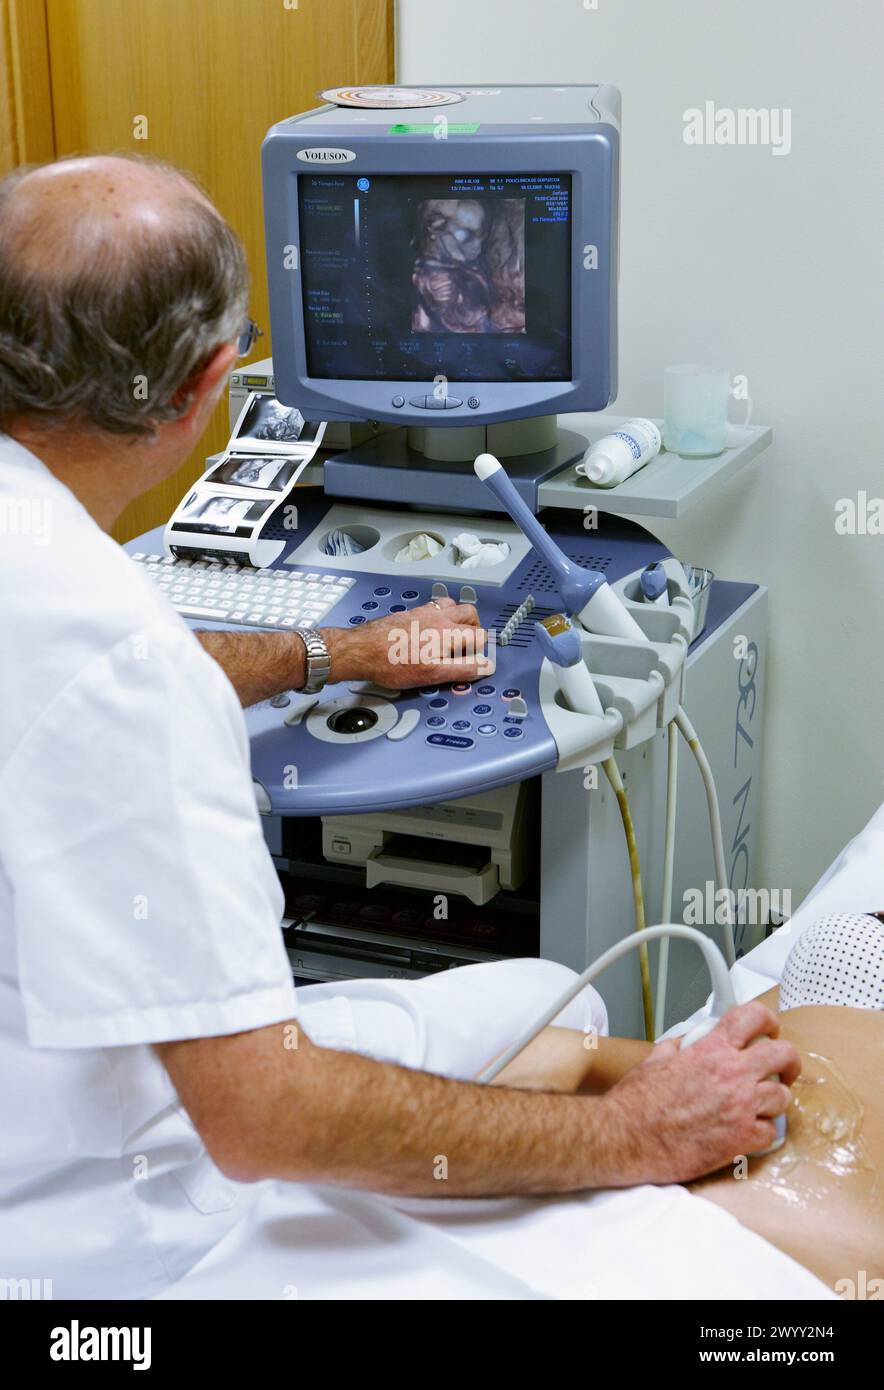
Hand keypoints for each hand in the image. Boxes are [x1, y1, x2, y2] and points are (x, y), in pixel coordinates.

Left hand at [324, 598, 492, 689]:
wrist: (361, 650)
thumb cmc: (391, 662)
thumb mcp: (432, 673)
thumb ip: (462, 669)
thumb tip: (486, 667)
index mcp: (447, 632)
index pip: (479, 634)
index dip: (482, 649)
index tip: (475, 659)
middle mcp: (437, 617)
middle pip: (469, 612)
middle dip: (474, 627)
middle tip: (469, 643)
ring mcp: (422, 612)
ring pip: (450, 604)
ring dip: (457, 616)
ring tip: (452, 633)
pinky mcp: (408, 613)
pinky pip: (431, 606)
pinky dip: (438, 614)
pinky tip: (429, 629)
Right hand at [597, 1002, 799, 1185]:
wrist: (627, 1139)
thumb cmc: (636, 1104)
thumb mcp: (655, 1060)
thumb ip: (679, 1047)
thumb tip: (687, 1043)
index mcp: (710, 1051)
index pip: (753, 1017)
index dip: (768, 1019)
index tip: (769, 1029)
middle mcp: (731, 1075)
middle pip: (784, 1055)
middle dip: (787, 1060)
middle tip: (782, 1069)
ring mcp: (740, 1108)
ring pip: (783, 1097)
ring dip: (774, 1100)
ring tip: (761, 1105)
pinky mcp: (741, 1140)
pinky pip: (771, 1132)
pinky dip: (763, 1131)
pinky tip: (749, 1131)